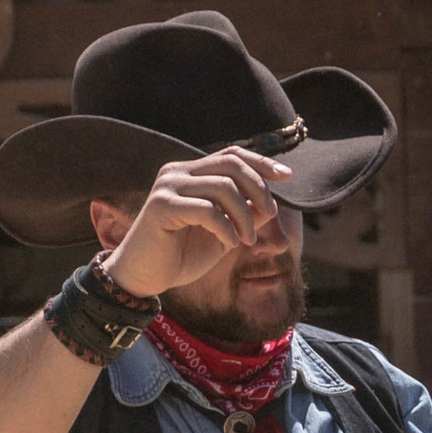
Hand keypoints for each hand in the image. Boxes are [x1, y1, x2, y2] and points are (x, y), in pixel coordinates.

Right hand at [101, 149, 297, 303]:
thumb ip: (243, 216)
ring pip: (224, 187)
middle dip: (259, 189)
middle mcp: (178, 172)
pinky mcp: (161, 205)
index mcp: (191, 174)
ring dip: (245, 216)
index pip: (231, 155)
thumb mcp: (223, 234)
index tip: (287, 175)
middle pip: (231, 164)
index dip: (261, 162)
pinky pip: (207, 210)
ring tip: (247, 241)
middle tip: (269, 216)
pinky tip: (228, 245)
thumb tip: (271, 203)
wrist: (144, 277)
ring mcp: (168, 186)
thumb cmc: (181, 256)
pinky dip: (226, 228)